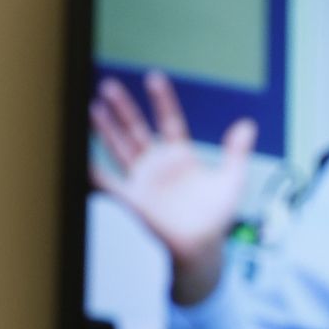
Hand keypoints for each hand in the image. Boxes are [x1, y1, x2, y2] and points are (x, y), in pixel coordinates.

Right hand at [91, 71, 256, 304]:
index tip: (153, 79)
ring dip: (106, 129)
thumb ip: (236, 153)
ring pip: (120, 148)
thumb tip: (247, 125)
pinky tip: (81, 157)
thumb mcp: (231, 180)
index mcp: (180, 157)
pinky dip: (94, 173)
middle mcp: (158, 165)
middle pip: (136, 130)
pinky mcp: (132, 199)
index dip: (161, 100)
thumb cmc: (216, 219)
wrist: (201, 249)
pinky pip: (109, 183)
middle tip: (109, 87)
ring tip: (93, 108)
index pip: (169, 120)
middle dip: (123, 109)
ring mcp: (143, 181)